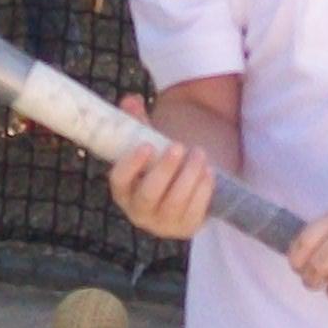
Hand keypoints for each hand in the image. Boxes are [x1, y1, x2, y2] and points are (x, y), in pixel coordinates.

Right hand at [106, 97, 214, 240]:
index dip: (130, 165)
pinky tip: (208, 172)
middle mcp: (139, 211)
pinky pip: (195, 212)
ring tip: (199, 153)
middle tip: (178, 146)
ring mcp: (163, 223)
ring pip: (175, 203)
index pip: (119, 181)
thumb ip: (139, 122)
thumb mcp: (149, 143)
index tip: (147, 146)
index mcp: (124, 191)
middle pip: (149, 195)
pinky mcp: (186, 228)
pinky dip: (203, 191)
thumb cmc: (160, 163)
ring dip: (188, 176)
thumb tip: (132, 99)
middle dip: (164, 170)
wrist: (183, 189)